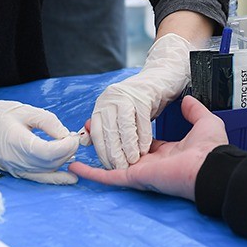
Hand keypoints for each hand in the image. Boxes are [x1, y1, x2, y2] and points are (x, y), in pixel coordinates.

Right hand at [0, 94, 79, 184]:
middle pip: (50, 162)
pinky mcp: (16, 172)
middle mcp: (16, 159)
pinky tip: (69, 178)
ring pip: (47, 170)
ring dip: (62, 161)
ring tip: (69, 147)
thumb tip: (66, 135)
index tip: (72, 136)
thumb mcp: (25, 110)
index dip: (66, 146)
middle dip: (67, 151)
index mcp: (17, 142)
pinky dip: (55, 178)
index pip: (49, 151)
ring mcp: (15, 168)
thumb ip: (48, 122)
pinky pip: (39, 178)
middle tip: (73, 138)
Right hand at [71, 96, 227, 200]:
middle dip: (105, 141)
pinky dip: (91, 173)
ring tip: (77, 143)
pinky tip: (75, 168)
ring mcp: (141, 171)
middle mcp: (150, 163)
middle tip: (88, 130)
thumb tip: (187, 100)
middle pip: (121, 152)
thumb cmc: (211, 149)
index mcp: (165, 152)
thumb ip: (194, 111)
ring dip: (94, 152)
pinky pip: (108, 177)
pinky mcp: (134, 177)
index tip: (113, 123)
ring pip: (111, 163)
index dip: (126, 132)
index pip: (139, 142)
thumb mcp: (204, 122)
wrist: (212, 166)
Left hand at [87, 33, 191, 168]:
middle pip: (109, 131)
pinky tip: (145, 149)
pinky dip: (143, 137)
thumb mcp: (118, 114)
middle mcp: (110, 98)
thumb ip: (104, 127)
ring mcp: (126, 96)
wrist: (160, 79)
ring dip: (128, 147)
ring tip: (133, 161)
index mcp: (102, 104)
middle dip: (114, 153)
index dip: (101, 151)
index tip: (107, 166)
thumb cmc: (139, 101)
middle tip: (120, 168)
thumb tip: (86, 142)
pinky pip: (141, 121)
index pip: (96, 131)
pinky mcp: (142, 96)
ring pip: (124, 127)